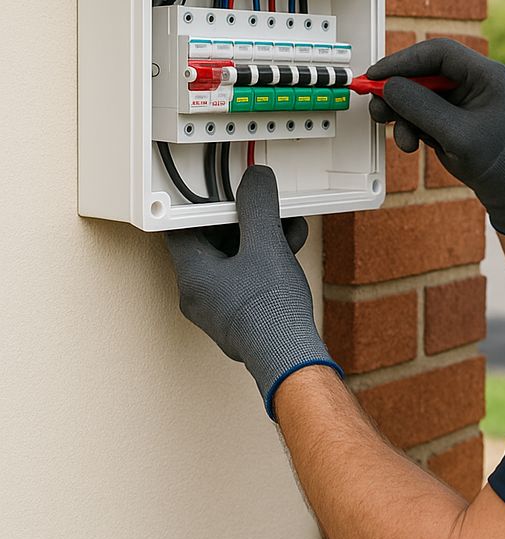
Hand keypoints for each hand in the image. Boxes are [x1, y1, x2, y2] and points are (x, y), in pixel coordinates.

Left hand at [164, 165, 343, 418]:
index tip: (222, 190)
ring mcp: (218, 306)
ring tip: (286, 230)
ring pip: (233, 258)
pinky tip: (288, 251)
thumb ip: (258, 207)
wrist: (290, 356)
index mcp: (193, 275)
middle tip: (261, 207)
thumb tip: (254, 182)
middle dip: (243, 220)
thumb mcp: (267, 245)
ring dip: (261, 238)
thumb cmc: (270, 314)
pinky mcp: (239, 314)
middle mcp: (199, 293)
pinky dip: (265, 260)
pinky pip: (245, 276)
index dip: (202, 204)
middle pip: (212, 240)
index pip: (180, 226)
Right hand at [366, 38, 504, 235]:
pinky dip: (409, 127)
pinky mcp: (449, 114)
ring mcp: (460, 97)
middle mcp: (472, 80)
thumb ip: (422, 108)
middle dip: (397, 91)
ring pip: (416, 92)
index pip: (439, 53)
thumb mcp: (457, 135)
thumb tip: (389, 86)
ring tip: (404, 140)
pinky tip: (413, 143)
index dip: (403, 60)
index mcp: (486, 75)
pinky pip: (419, 111)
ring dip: (401, 115)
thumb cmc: (499, 163)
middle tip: (377, 107)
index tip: (377, 75)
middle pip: (423, 70)